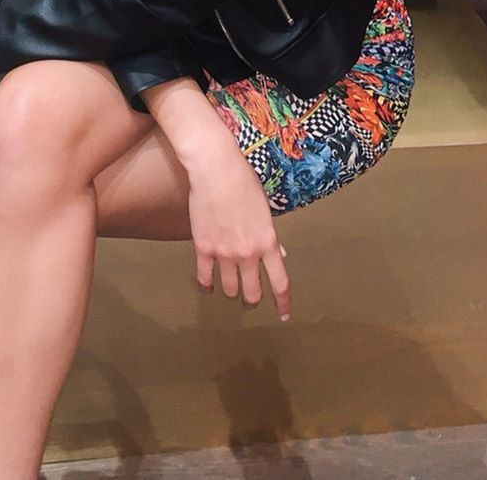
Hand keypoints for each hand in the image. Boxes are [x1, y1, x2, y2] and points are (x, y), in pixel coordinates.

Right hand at [186, 139, 290, 319]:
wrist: (216, 170)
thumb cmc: (244, 183)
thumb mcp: (265, 210)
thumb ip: (270, 237)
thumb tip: (280, 254)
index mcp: (268, 242)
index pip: (280, 283)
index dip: (283, 303)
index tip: (283, 315)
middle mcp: (248, 253)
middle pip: (252, 293)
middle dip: (252, 299)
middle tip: (250, 298)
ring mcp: (224, 253)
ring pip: (229, 289)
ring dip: (231, 290)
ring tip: (230, 286)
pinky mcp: (203, 248)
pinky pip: (204, 278)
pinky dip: (206, 285)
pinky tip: (207, 285)